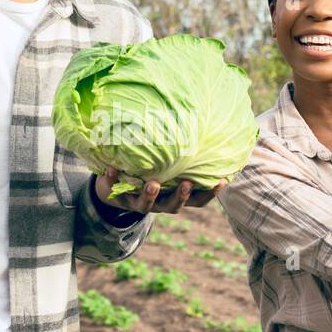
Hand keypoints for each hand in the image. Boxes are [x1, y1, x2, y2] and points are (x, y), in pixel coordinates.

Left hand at [94, 166, 226, 214]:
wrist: (113, 187)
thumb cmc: (148, 171)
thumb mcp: (165, 166)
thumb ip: (178, 156)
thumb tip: (200, 125)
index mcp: (173, 196)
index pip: (197, 200)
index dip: (209, 194)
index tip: (221, 181)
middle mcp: (159, 202)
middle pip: (174, 206)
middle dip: (181, 196)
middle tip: (187, 183)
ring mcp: (138, 202)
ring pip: (146, 205)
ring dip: (150, 194)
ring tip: (153, 183)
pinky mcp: (118, 197)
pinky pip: (114, 189)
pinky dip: (113, 179)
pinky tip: (110, 168)